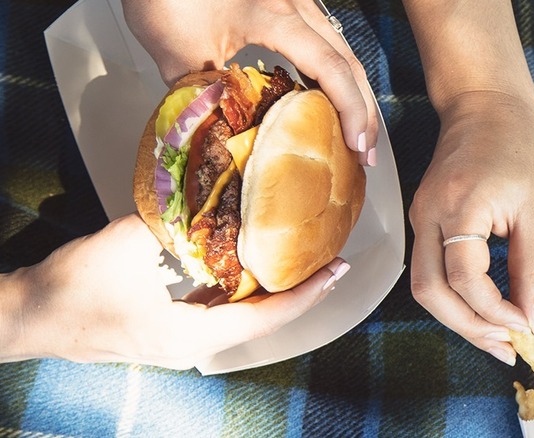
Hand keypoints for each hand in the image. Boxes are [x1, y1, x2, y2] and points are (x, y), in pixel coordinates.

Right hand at [4, 214, 347, 368]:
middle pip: (262, 320)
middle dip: (297, 291)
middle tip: (328, 261)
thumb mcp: (130, 245)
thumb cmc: (75, 290)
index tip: (337, 270)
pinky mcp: (169, 332)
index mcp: (193, 335)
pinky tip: (249, 266)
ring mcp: (182, 343)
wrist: (29, 317)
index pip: (267, 316)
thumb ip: (177, 222)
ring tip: (299, 261)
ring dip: (271, 291)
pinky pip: (219, 312)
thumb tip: (213, 193)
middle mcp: (195, 347)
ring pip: (242, 318)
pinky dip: (241, 290)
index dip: (306, 293)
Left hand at [121, 0, 376, 165]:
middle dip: (363, 109)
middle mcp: (294, 5)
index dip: (350, 107)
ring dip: (353, 93)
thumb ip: (204, 99)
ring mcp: (293, 3)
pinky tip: (328, 101)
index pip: (329, 66)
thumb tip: (221, 141)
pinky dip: (332, 77)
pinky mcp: (284, 6)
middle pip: (347, 60)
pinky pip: (321, 44)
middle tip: (366, 152)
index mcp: (274, 15)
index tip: (356, 146)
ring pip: (340, 51)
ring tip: (356, 133)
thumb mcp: (178, 52)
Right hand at [408, 92, 533, 365]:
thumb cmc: (518, 150)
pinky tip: (480, 309)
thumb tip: (526, 317)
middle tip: (503, 348)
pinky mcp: (419, 220)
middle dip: (467, 327)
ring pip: (422, 287)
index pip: (465, 279)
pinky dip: (452, 296)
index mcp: (459, 207)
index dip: (495, 311)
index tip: (525, 327)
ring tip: (494, 337)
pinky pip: (427, 270)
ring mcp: (417, 217)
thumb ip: (530, 268)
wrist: (483, 106)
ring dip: (456, 318)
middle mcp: (427, 215)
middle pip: (429, 292)